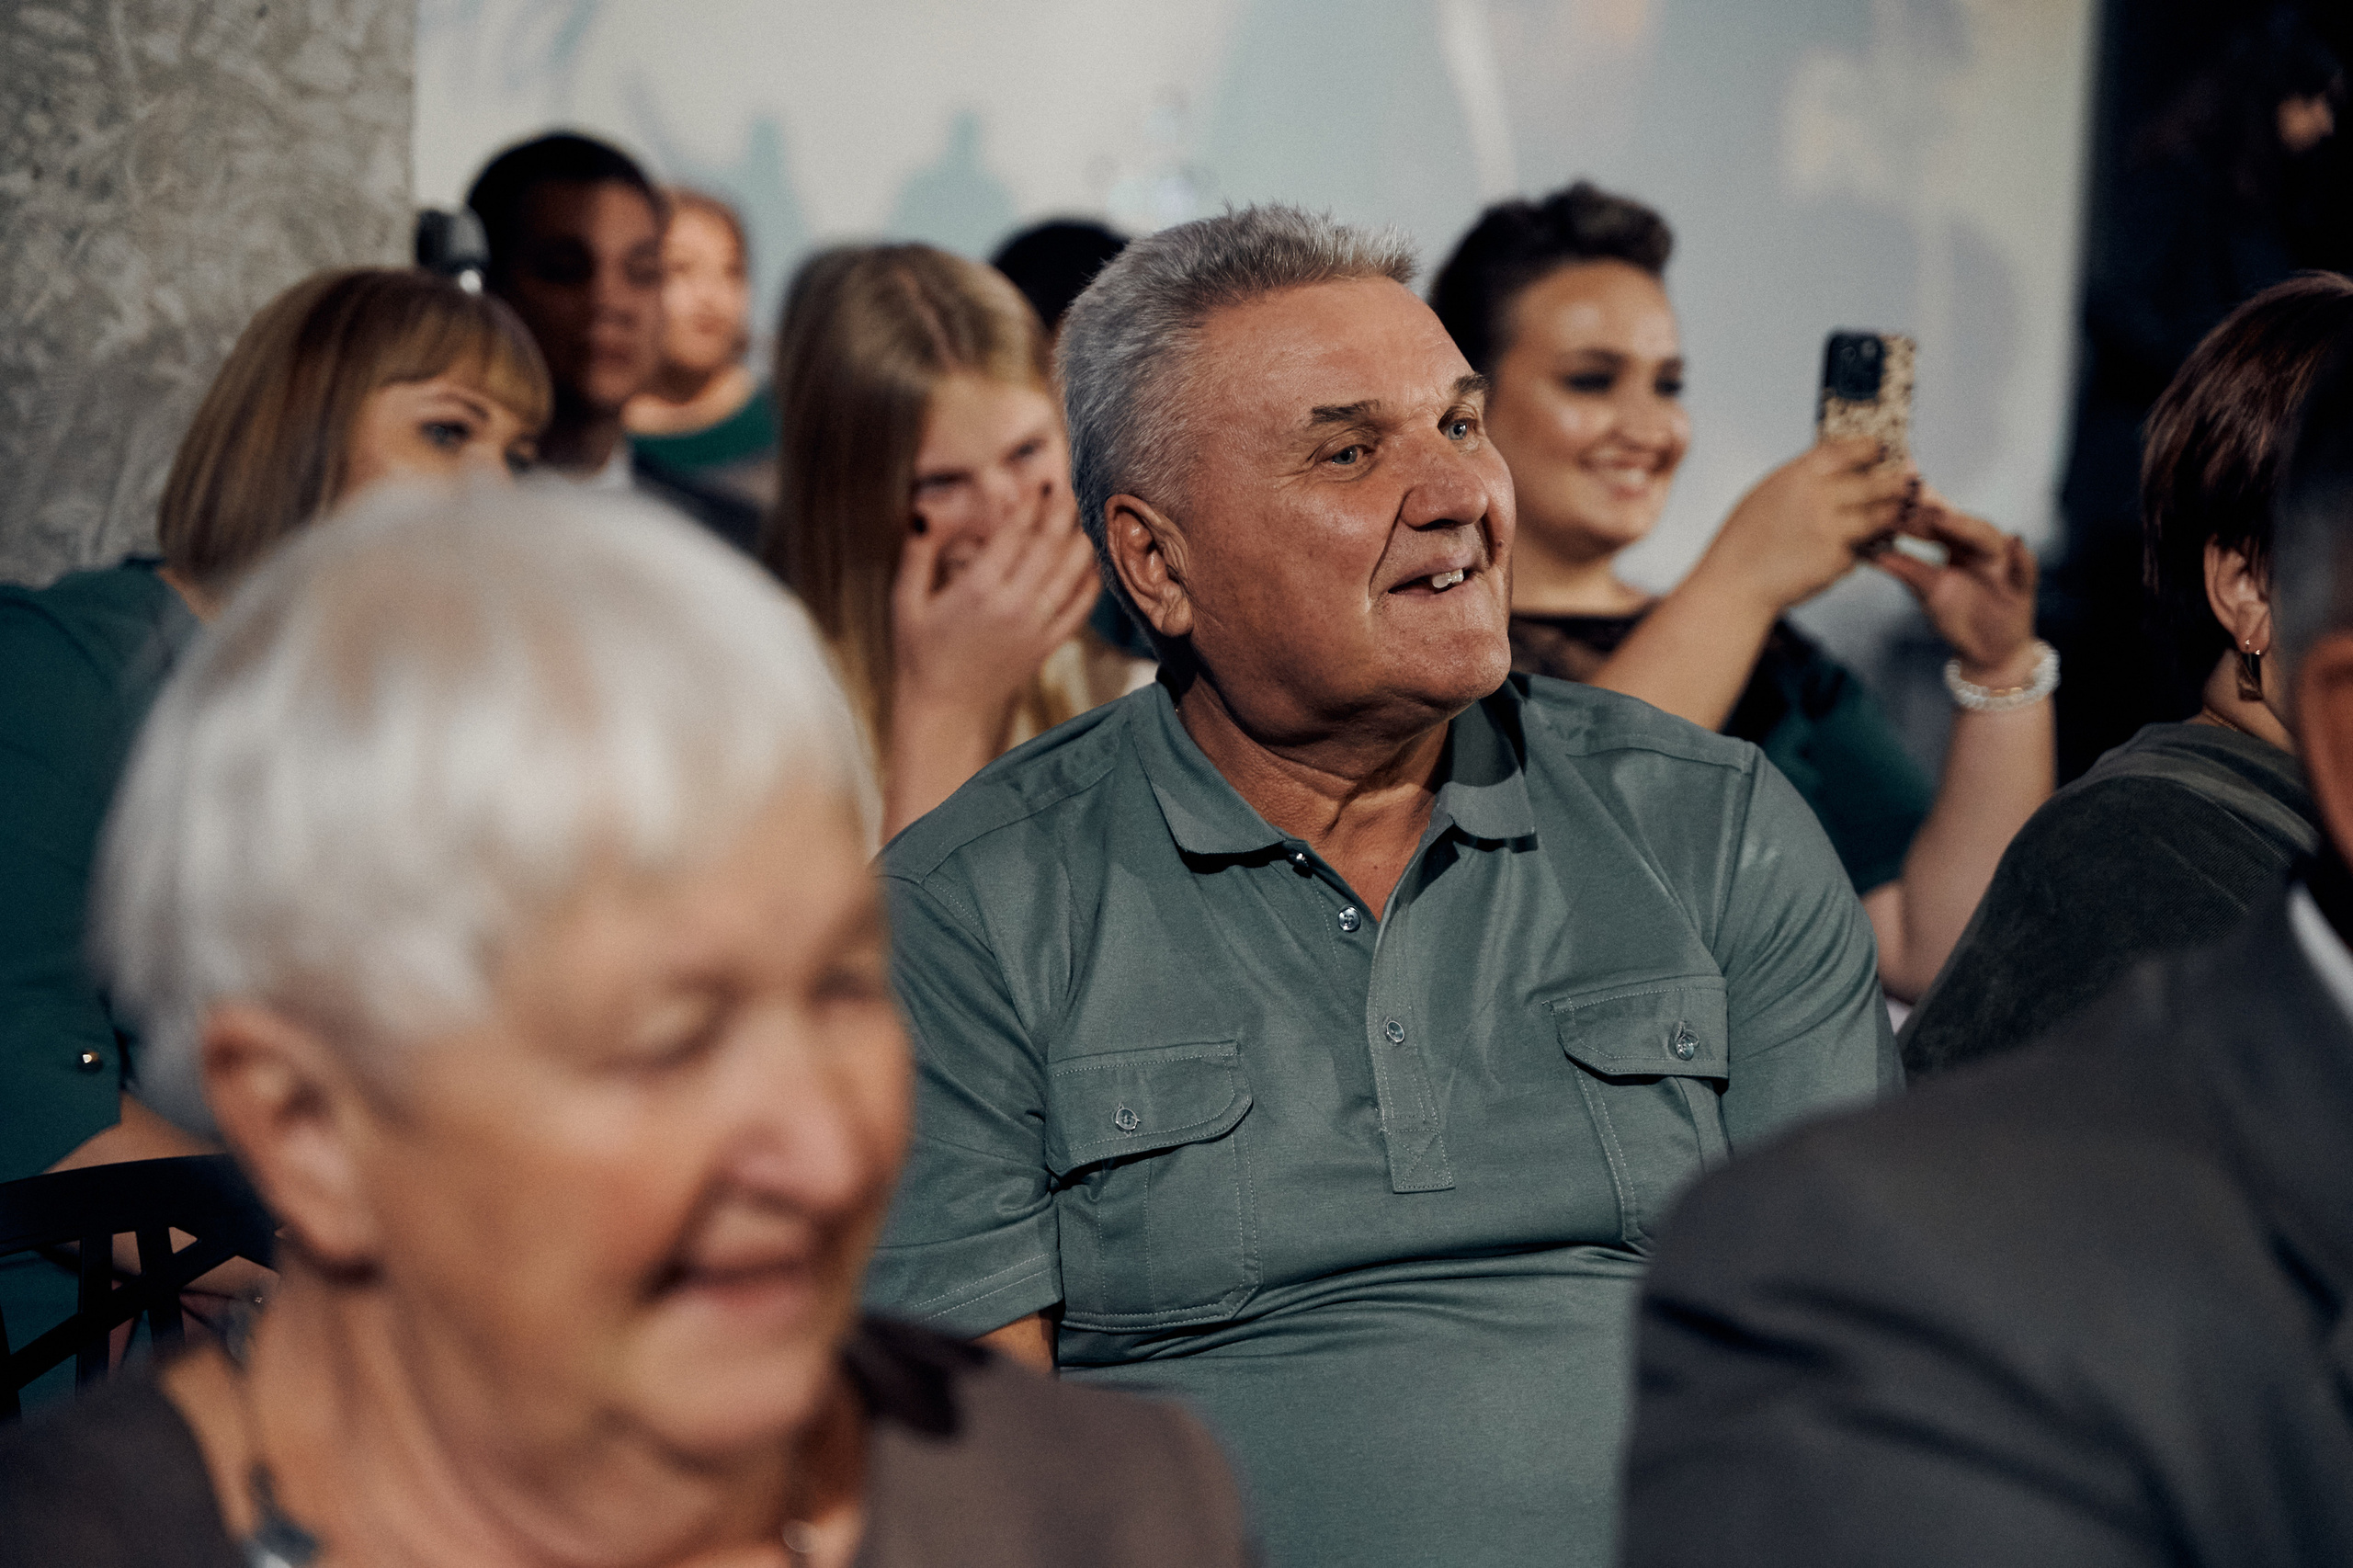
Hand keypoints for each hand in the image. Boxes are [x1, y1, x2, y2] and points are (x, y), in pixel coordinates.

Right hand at [889, 479, 1099, 724]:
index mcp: (977, 590)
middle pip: (1048, 546)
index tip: (1037, 479)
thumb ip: (918, 553)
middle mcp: (1013, 605)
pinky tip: (1094, 559)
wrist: (946, 711)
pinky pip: (1080, 607)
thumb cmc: (920, 653)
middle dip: (1061, 511)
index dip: (1029, 502)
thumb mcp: (906, 601)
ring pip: (1071, 573)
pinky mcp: (1048, 645)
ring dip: (1081, 539)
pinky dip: (1091, 580)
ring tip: (1085, 514)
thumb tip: (923, 510)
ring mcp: (1036, 627)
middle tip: (1069, 486)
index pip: (1013, 534)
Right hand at [1695, 436, 1916, 613]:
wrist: (1736, 583)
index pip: (1847, 450)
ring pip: (1878, 516)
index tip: (1879, 450)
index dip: (1869, 448)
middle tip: (1904, 482)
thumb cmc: (1744, 541)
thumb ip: (1802, 479)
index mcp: (1798, 476)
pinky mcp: (1837, 558)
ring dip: (1890, 514)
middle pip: (1874, 483)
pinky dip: (1857, 550)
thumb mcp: (1768, 493)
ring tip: (1895, 512)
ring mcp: (1831, 529)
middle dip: (1894, 483)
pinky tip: (1845, 551)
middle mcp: (1818, 498)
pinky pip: (1859, 549)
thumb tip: (1833, 468)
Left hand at [1871, 485, 2038, 681]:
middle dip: (1937, 511)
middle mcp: (1981, 548)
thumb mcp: (1926, 589)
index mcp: (1957, 545)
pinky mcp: (2022, 585)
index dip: (1914, 511)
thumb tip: (1868, 550)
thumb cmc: (1958, 615)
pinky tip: (2015, 542)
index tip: (1889, 498)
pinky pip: (2026, 569)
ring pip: (1989, 538)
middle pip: (1961, 523)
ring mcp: (2003, 563)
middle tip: (1912, 497)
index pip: (1936, 522)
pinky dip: (2022, 556)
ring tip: (1945, 518)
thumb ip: (1904, 567)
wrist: (1987, 650)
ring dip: (1968, 527)